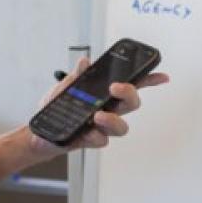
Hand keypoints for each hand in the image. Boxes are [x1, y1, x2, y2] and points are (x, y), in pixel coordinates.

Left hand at [32, 55, 170, 154]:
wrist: (40, 132)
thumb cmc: (56, 108)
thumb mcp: (64, 87)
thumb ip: (77, 76)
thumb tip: (85, 62)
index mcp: (105, 95)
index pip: (131, 86)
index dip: (148, 81)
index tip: (162, 76)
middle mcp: (108, 110)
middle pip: (132, 104)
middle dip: (129, 94)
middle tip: (115, 88)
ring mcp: (101, 127)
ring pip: (122, 127)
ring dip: (113, 120)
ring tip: (98, 115)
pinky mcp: (91, 140)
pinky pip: (101, 140)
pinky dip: (94, 135)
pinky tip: (84, 131)